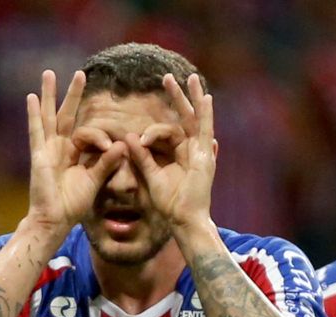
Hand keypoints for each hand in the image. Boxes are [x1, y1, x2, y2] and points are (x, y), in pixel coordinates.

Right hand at [25, 69, 126, 234]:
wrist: (56, 220)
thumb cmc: (72, 205)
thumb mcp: (94, 181)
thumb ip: (106, 163)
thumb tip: (122, 145)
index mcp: (73, 153)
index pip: (87, 134)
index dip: (100, 137)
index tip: (111, 146)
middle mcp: (59, 147)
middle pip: (65, 115)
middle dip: (72, 94)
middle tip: (79, 73)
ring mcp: (47, 149)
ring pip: (48, 116)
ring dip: (49, 95)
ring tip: (48, 74)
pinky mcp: (38, 155)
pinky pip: (36, 131)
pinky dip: (33, 115)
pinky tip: (31, 97)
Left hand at [124, 73, 215, 235]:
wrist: (184, 220)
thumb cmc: (169, 204)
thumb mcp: (151, 176)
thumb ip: (142, 156)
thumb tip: (129, 137)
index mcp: (180, 155)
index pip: (167, 132)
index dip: (152, 132)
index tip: (140, 139)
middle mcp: (192, 150)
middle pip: (184, 118)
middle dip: (177, 97)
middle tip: (167, 77)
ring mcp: (202, 152)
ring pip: (197, 119)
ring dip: (193, 98)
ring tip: (189, 78)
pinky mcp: (206, 156)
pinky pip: (206, 130)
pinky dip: (206, 114)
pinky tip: (206, 97)